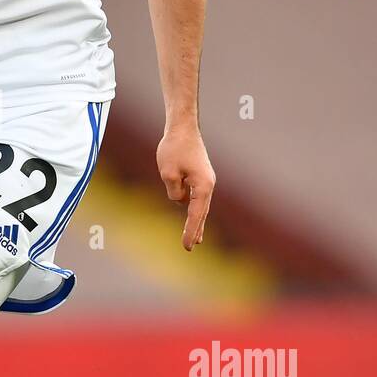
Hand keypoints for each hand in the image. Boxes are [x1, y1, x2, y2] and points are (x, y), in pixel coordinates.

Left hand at [156, 124, 215, 250]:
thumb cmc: (174, 148)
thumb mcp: (168, 173)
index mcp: (203, 186)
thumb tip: (180, 201)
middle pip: (201, 213)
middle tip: (191, 247)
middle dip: (196, 231)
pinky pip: (196, 197)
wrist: (183, 128)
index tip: (187, 246)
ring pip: (200, 206)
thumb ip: (174, 192)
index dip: (190, 232)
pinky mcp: (200, 176)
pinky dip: (194, 209)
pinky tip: (192, 217)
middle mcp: (208, 185)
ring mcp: (205, 180)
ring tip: (197, 240)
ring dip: (197, 222)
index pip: (195, 215)